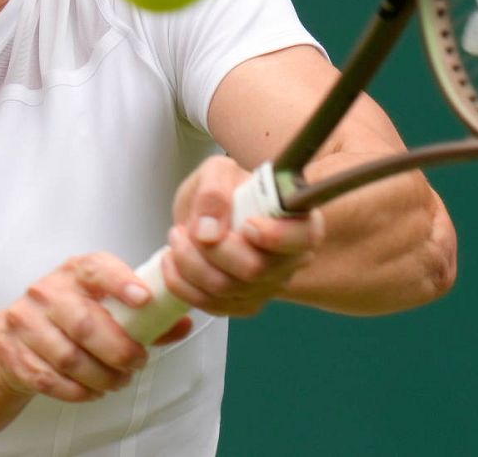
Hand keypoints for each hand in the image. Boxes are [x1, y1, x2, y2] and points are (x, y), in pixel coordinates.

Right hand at [0, 253, 192, 401]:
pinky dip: (77, 391)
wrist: (14, 335)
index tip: (144, 299)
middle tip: (137, 363)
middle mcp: (46, 292)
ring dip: (100, 376)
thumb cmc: (70, 317)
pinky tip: (91, 391)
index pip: (96, 268)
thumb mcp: (104, 305)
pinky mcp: (13, 353)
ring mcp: (25, 322)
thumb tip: (183, 323)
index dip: (121, 282)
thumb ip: (145, 316)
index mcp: (74, 272)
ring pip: (69, 357)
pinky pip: (50, 379)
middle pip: (85, 323)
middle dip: (118, 350)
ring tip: (117, 381)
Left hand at [162, 156, 324, 316]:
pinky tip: (173, 262)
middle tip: (188, 228)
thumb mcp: (216, 172)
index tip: (246, 224)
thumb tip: (208, 231)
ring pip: (227, 288)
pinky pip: (211, 305)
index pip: (303, 237)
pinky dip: (183, 284)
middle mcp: (290, 259)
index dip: (276, 235)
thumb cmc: (221, 190)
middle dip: (211, 249)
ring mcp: (268, 286)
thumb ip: (214, 193)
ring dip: (190, 264)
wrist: (206, 214)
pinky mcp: (243, 303)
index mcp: (298, 219)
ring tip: (177, 238)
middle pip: (255, 268)